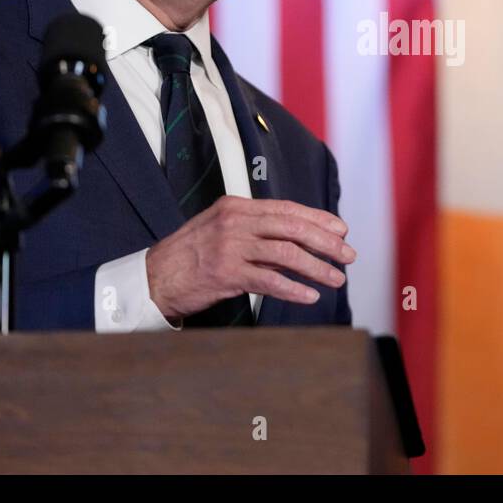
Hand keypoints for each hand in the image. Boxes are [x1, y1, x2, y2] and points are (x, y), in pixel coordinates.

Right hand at [145, 196, 354, 320]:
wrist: (154, 277)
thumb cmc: (191, 255)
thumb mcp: (222, 231)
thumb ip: (257, 233)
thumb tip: (299, 241)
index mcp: (237, 206)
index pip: (288, 209)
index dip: (319, 219)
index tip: (341, 230)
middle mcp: (236, 222)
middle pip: (293, 228)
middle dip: (326, 242)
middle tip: (348, 256)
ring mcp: (230, 247)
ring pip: (286, 253)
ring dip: (317, 267)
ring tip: (337, 279)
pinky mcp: (226, 274)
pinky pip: (269, 281)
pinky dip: (293, 289)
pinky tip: (310, 296)